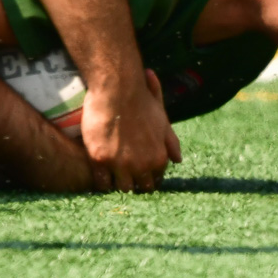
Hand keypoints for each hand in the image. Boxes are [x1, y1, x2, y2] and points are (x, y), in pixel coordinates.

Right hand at [81, 68, 180, 191]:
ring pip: (121, 188)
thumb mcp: (163, 122)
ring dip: (118, 184)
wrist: (118, 89)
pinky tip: (101, 174)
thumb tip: (178, 160)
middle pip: (139, 188)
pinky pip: (101, 183)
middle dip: (134, 183)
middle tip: (125, 176)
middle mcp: (141, 165)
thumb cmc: (142, 102)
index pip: (155, 181)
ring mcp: (120, 164)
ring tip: (113, 176)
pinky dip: (102, 181)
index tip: (140, 174)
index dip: (147, 178)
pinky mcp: (99, 160)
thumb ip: (170, 143)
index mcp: (158, 158)